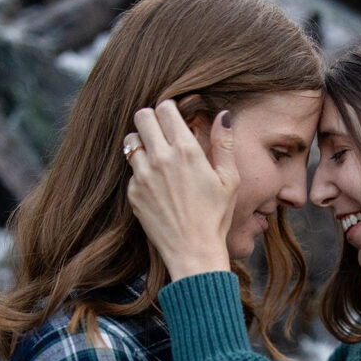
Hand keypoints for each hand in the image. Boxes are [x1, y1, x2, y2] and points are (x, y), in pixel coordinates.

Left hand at [125, 102, 237, 278]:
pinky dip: (140, 171)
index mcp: (186, 151)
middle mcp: (160, 159)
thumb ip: (224, 143)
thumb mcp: (230, 180)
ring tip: (156, 156)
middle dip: (152, 120)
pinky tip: (156, 185)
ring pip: (130, 140)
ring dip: (142, 143)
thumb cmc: (216, 217)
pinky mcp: (134, 193)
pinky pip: (131, 170)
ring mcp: (143, 176)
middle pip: (142, 116)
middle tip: (162, 133)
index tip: (174, 119)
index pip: (165, 109)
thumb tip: (222, 115)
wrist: (193, 252)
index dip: (170, 110)